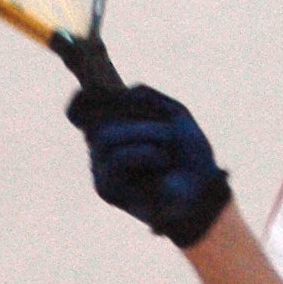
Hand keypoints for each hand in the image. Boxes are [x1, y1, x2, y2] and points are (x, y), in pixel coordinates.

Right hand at [67, 84, 231, 247]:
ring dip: (143, 134)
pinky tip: (161, 159)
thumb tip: (122, 92)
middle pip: (98, 119)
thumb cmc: (190, 155)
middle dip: (137, 119)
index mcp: (115, 129)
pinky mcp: (105, 188)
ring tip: (167, 145)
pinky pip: (114, 158)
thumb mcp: (174, 114)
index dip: (80, 101)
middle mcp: (101, 148)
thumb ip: (147, 96)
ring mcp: (100, 168)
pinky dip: (142, 153)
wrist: (203, 190)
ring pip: (105, 136)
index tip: (92, 95)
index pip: (79, 110)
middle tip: (167, 131)